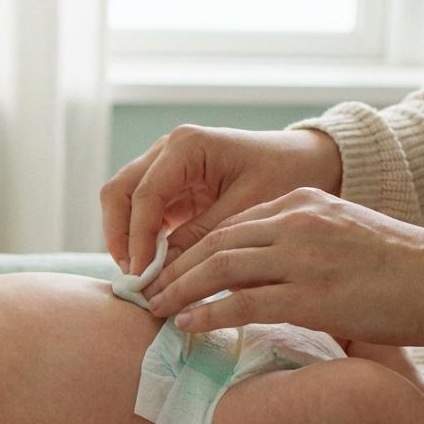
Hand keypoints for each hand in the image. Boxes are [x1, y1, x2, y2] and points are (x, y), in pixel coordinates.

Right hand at [100, 126, 342, 274]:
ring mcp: (165, 167)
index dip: (138, 239)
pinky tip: (155, 268)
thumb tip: (160, 273)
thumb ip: (201, 237)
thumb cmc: (284, 176)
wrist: (305, 161)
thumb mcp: (246, 211)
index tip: (143, 276)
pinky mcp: (171, 187)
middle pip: (119, 192)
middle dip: (120, 236)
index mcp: (187, 146)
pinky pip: (142, 212)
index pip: (144, 195)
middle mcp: (167, 150)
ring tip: (142, 277)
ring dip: (126, 239)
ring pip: (123, 201)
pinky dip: (142, 239)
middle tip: (134, 277)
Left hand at [143, 188, 423, 346]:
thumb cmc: (407, 269)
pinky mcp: (313, 295)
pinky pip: (244, 303)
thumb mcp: (347, 236)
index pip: (232, 224)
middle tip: (147, 291)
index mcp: (305, 202)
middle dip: (175, 267)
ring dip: (180, 289)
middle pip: (216, 241)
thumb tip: (266, 276)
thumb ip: (305, 245)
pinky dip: (208, 313)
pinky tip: (186, 325)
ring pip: (221, 268)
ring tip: (155, 309)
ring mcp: (304, 257)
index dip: (193, 248)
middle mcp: (299, 221)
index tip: (168, 269)